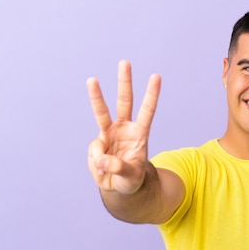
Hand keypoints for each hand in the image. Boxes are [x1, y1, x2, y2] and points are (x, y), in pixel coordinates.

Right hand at [87, 60, 161, 193]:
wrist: (118, 186)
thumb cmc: (131, 179)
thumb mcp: (130, 177)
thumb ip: (118, 168)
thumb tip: (103, 159)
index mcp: (140, 134)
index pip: (147, 111)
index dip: (151, 95)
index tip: (156, 76)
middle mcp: (124, 128)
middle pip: (124, 101)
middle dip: (125, 82)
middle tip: (125, 62)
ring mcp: (109, 133)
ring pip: (101, 111)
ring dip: (96, 95)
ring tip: (92, 79)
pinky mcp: (97, 142)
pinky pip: (94, 150)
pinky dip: (96, 163)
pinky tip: (102, 170)